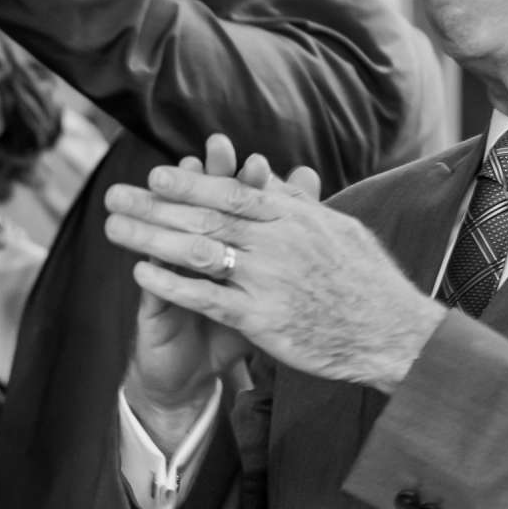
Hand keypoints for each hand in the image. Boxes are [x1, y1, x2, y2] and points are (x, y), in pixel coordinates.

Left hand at [105, 132, 442, 396]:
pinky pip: (207, 297)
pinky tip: (140, 273)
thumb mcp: (338, 229)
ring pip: (199, 251)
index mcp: (296, 218)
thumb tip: (269, 177)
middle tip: (115, 195)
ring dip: (150, 238)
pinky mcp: (262, 319)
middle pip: (204, 216)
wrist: (394, 334)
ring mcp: (269, 280)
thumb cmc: (367, 281)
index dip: (190, 182)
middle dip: (153, 205)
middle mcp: (279, 242)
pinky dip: (172, 283)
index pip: (233, 192)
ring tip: (114, 229)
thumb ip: (298, 205)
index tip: (155, 174)